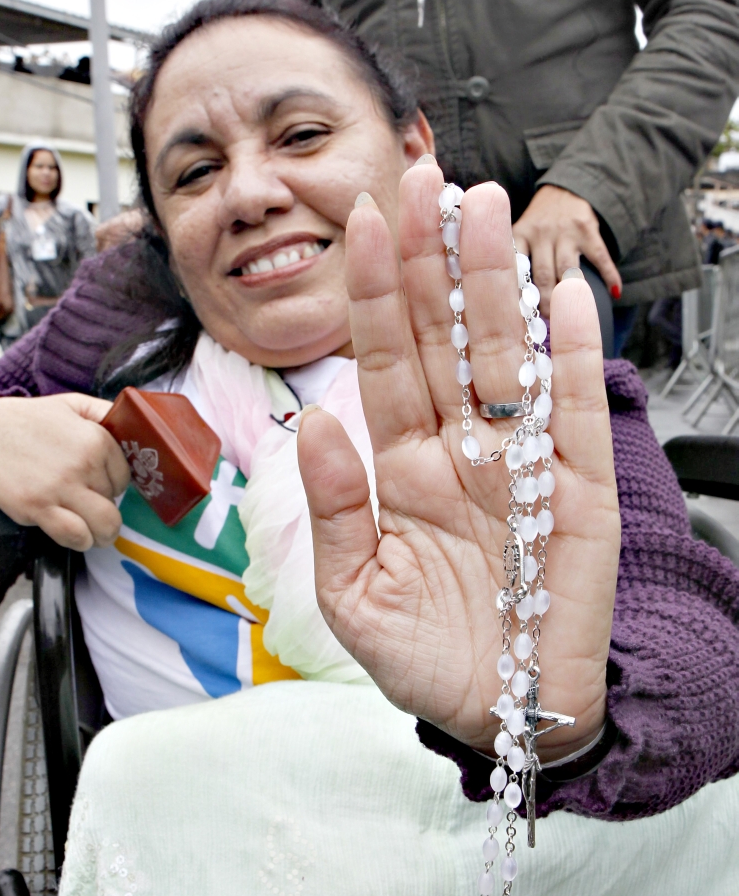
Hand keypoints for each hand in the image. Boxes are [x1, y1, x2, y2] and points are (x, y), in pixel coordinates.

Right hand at [0, 393, 129, 550]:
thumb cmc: (26, 421)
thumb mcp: (72, 404)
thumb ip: (107, 413)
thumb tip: (137, 425)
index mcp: (96, 438)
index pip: (126, 478)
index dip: (114, 486)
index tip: (99, 486)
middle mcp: (83, 463)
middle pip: (115, 503)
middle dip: (106, 509)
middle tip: (92, 508)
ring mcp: (60, 487)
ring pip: (104, 525)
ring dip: (102, 534)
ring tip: (94, 532)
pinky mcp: (37, 507)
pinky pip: (75, 536)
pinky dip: (80, 541)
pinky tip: (75, 535)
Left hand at [297, 169, 620, 758]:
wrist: (498, 713)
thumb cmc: (426, 657)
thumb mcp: (354, 594)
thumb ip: (333, 509)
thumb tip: (318, 421)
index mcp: (402, 467)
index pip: (386, 361)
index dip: (375, 294)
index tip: (364, 221)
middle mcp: (460, 451)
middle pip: (443, 340)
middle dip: (432, 263)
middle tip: (425, 182)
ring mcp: (520, 467)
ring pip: (504, 361)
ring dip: (495, 288)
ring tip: (483, 214)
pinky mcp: (577, 497)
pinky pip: (572, 420)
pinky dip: (569, 363)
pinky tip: (559, 301)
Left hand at [512, 185, 621, 316]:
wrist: (565, 189)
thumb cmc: (539, 225)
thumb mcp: (522, 235)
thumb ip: (519, 262)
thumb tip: (517, 304)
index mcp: (521, 236)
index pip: (517, 268)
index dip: (520, 294)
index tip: (522, 316)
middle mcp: (542, 233)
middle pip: (543, 273)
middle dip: (545, 301)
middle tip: (547, 322)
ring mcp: (566, 231)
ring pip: (567, 268)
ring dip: (569, 293)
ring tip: (570, 314)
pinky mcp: (589, 230)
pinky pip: (600, 256)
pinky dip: (609, 275)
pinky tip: (615, 292)